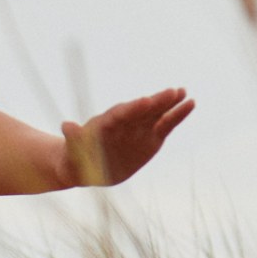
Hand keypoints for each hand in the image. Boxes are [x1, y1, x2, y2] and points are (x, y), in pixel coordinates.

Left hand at [62, 88, 194, 187]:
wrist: (85, 165)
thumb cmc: (75, 159)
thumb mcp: (71, 152)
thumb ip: (73, 139)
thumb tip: (66, 125)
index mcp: (106, 125)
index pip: (120, 114)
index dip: (133, 108)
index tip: (146, 102)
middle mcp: (124, 123)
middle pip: (141, 110)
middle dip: (155, 102)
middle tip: (171, 92)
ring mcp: (139, 128)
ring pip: (156, 114)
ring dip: (169, 103)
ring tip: (183, 93)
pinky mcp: (150, 137)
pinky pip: (165, 124)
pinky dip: (177, 115)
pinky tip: (190, 104)